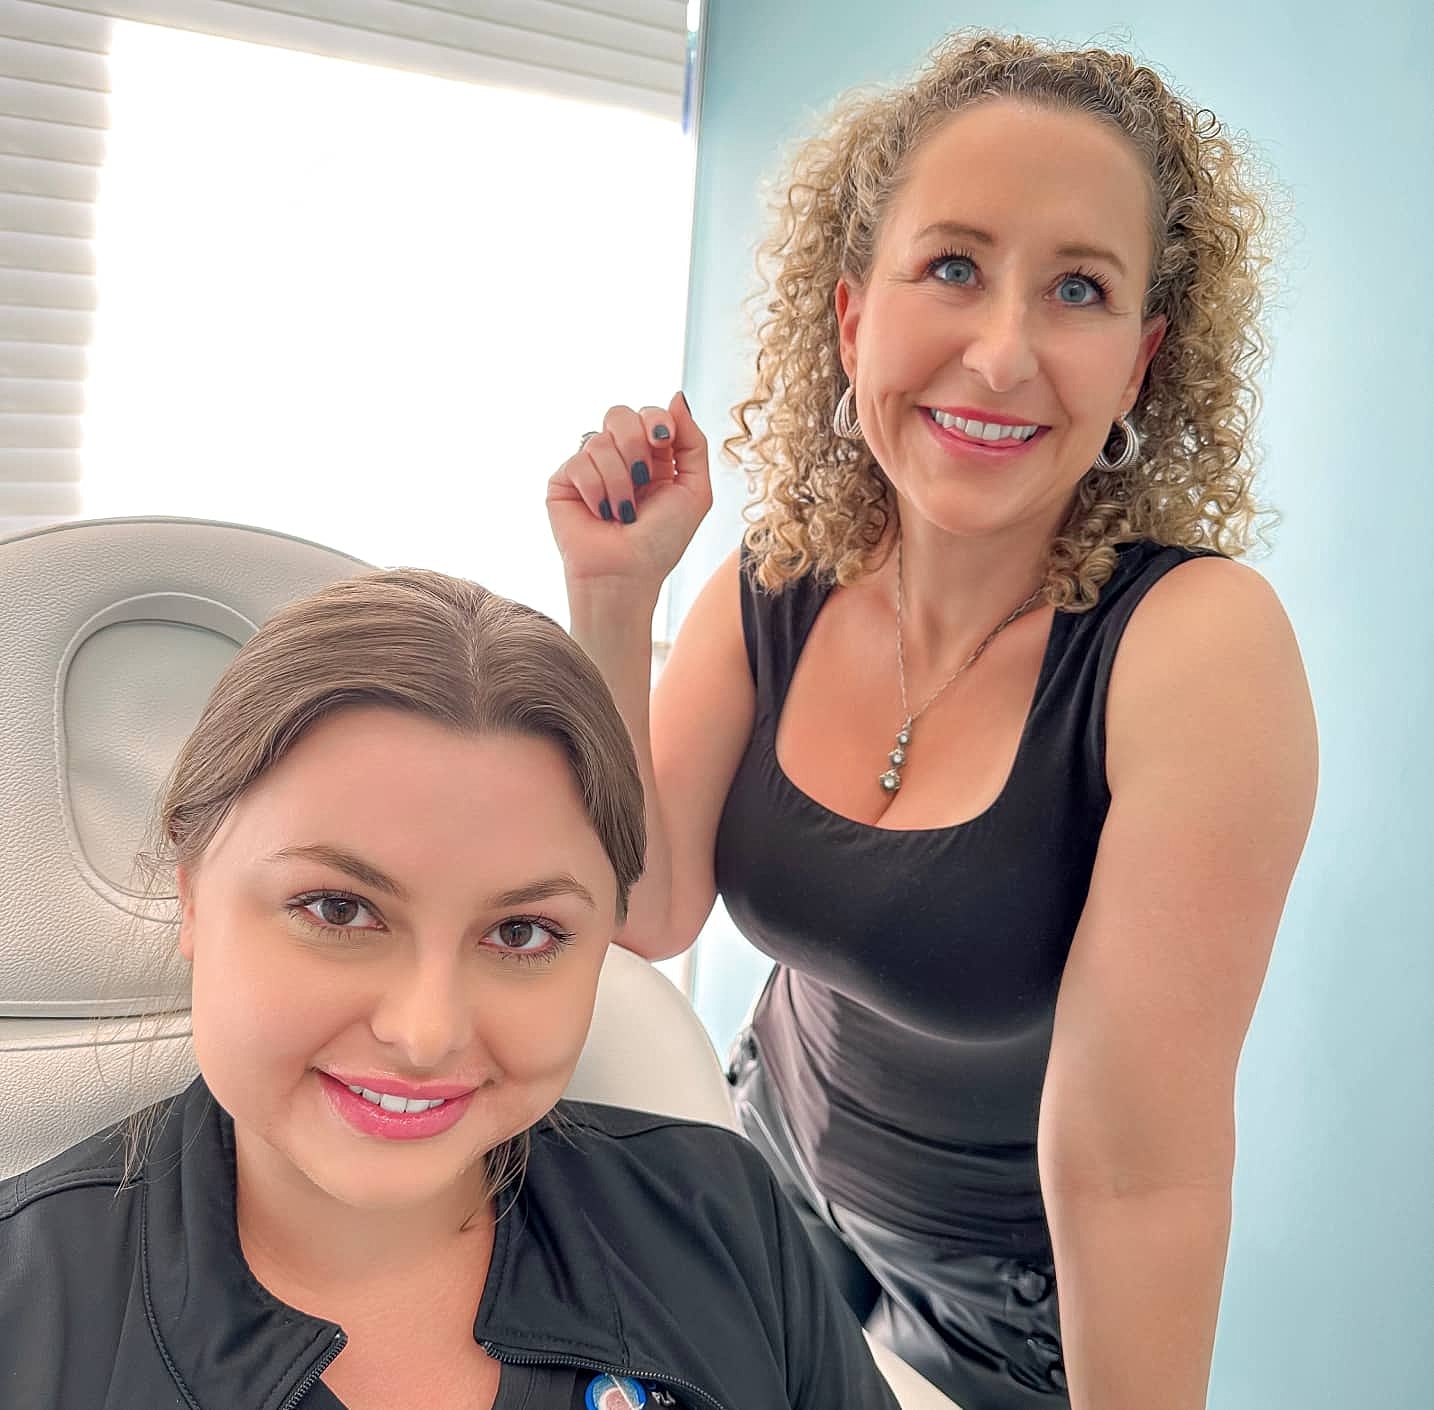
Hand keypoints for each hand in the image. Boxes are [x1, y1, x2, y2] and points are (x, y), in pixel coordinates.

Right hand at [547, 392, 712, 593]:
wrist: (627, 573)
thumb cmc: (662, 540)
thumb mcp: (694, 489)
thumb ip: (692, 441)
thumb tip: (675, 396)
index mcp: (650, 457)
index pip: (648, 414)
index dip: (656, 421)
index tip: (663, 443)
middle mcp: (618, 458)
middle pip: (619, 414)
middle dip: (635, 445)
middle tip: (642, 480)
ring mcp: (589, 468)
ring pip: (600, 440)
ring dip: (619, 482)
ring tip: (623, 512)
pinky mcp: (563, 481)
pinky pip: (579, 462)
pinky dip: (597, 491)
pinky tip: (601, 514)